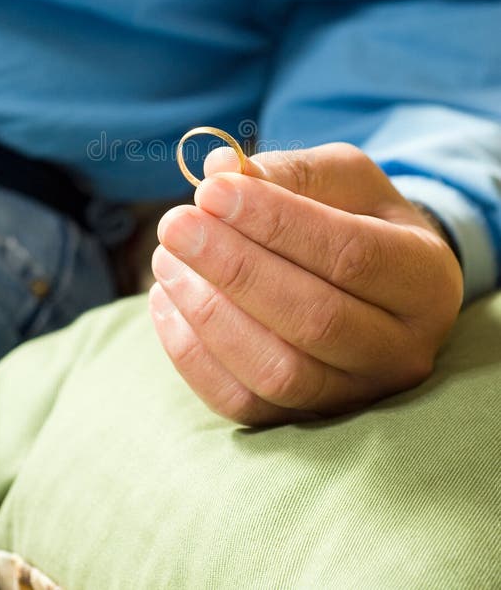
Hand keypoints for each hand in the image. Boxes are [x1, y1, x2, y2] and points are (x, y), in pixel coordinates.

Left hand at [149, 143, 462, 424]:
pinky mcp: (308, 420)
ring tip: (166, 260)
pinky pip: (245, 403)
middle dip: (233, 268)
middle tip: (175, 225)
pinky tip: (167, 302)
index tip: (211, 192)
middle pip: (315, 318)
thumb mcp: (343, 180)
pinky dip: (194, 355)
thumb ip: (289, 172)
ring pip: (279, 371)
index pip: (351, 254)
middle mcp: (404, 348)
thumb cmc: (358, 220)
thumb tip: (219, 172)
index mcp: (425, 277)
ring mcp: (357, 394)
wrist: (374, 286)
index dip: (275, 223)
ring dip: (209, 312)